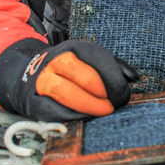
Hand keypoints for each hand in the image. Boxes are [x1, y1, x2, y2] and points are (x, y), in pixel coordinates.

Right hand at [11, 40, 137, 121]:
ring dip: (91, 106)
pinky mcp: (33, 101)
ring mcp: (43, 81)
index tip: (123, 94)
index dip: (114, 79)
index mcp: (75, 48)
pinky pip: (55, 111)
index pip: (98, 59)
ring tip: (104, 111)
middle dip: (105, 94)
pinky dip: (74, 116)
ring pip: (68, 95)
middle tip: (115, 105)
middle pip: (85, 78)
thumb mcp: (91, 60)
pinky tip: (86, 117)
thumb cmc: (72, 69)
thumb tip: (133, 78)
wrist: (32, 74)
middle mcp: (57, 61)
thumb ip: (114, 67)